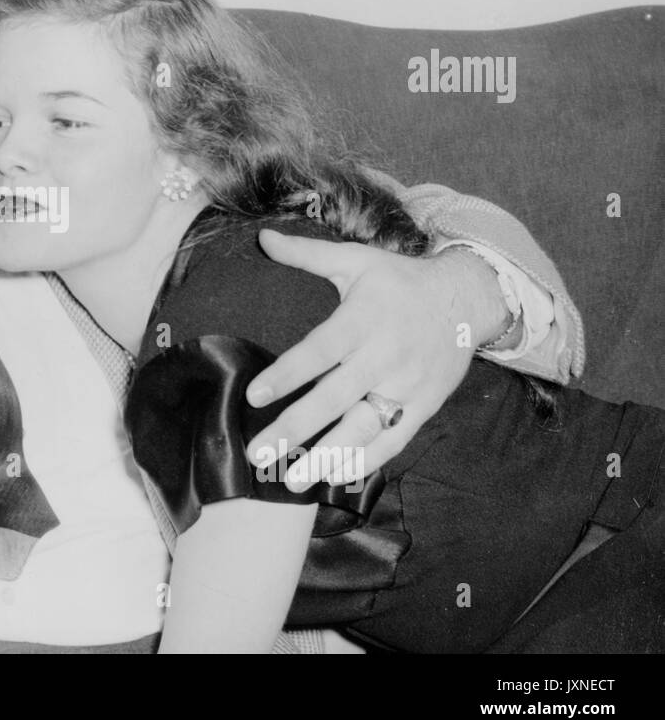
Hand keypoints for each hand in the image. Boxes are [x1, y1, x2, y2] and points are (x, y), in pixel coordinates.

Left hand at [245, 230, 505, 489]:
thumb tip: (261, 237)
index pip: (318, 351)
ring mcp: (406, 386)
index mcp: (362, 320)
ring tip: (292, 481)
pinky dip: (366, 462)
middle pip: (334, 399)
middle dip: (295, 429)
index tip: (252, 395)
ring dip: (327, 457)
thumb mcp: (356, 260)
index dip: (286, 374)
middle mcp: (384, 356)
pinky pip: (393, 440)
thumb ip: (307, 253)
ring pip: (363, 428)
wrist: (467, 298)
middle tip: (258, 454)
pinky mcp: (424, 406)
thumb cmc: (400, 280)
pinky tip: (335, 478)